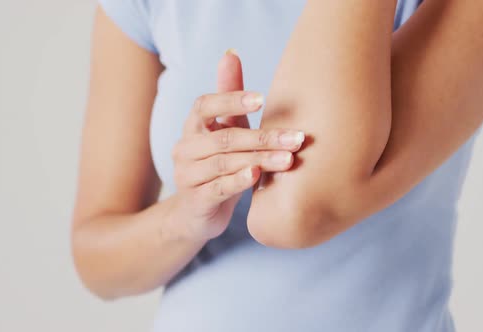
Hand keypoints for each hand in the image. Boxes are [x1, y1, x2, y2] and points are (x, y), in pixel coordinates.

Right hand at [171, 50, 304, 239]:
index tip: (262, 98)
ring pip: (225, 163)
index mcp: (192, 126)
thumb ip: (228, 95)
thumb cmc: (217, 164)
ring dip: (260, 159)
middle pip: (225, 137)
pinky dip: (238, 181)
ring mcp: (187, 175)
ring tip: (288, 159)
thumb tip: (231, 53)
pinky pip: (218, 188)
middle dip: (263, 137)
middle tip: (296, 137)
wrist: (196, 213)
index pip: (204, 105)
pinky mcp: (196, 199)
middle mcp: (185, 148)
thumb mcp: (225, 129)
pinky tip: (257, 177)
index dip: (231, 100)